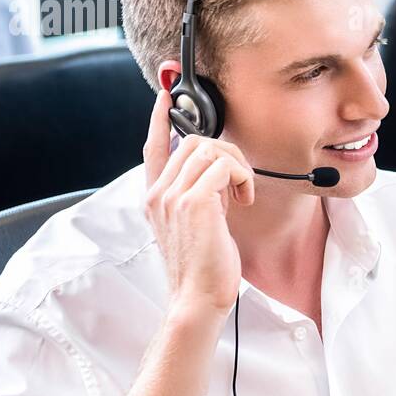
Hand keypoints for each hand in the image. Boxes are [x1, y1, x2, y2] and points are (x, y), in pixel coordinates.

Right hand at [142, 89, 254, 315]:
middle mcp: (158, 193)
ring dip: (236, 166)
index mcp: (155, 197)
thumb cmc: (202, 267)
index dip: (158, 119)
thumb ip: (197, 194)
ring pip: (210, 149)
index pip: (152, 147)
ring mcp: (173, 196)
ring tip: (240, 194)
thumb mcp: (194, 223)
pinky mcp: (195, 202)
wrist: (199, 298)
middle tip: (237, 181)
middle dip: (224, 152)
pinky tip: (242, 200)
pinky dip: (242, 177)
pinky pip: (224, 166)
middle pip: (192, 141)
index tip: (165, 97)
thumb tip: (218, 172)